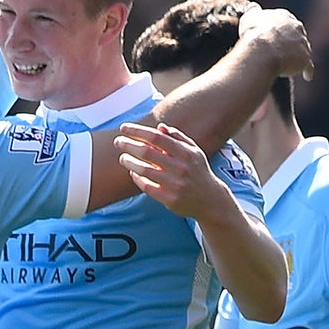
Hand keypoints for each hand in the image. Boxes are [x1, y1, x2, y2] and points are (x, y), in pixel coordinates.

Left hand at [114, 121, 229, 221]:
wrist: (210, 200)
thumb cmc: (198, 172)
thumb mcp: (194, 152)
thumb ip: (178, 138)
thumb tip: (159, 127)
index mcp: (186, 153)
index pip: (157, 137)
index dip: (138, 131)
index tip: (124, 128)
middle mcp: (181, 168)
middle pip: (147, 152)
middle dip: (129, 145)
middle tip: (117, 141)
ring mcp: (175, 184)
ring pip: (144, 170)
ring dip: (130, 162)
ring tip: (122, 157)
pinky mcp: (170, 199)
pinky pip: (147, 187)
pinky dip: (137, 179)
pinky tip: (132, 173)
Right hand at [239, 6, 314, 80]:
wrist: (263, 50)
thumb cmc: (254, 35)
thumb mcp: (249, 18)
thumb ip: (253, 12)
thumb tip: (253, 7)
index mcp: (284, 17)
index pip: (286, 21)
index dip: (280, 29)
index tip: (276, 36)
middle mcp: (297, 27)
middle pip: (297, 34)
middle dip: (292, 40)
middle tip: (285, 49)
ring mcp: (302, 43)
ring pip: (303, 49)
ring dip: (298, 55)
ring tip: (293, 63)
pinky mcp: (305, 58)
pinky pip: (308, 66)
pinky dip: (308, 70)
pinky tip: (307, 77)